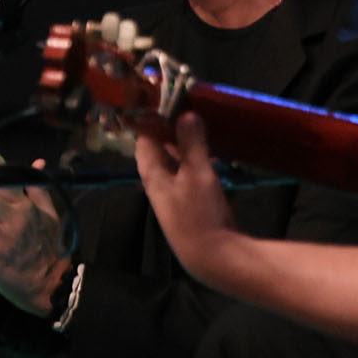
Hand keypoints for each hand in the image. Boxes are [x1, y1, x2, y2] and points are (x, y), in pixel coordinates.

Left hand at [135, 112, 237, 282]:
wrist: (211, 258)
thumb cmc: (199, 213)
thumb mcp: (197, 173)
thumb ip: (191, 143)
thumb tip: (185, 114)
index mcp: (152, 174)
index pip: (144, 139)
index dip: (151, 119)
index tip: (163, 99)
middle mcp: (158, 183)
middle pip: (159, 150)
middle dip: (170, 129)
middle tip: (186, 108)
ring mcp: (174, 195)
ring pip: (175, 162)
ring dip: (185, 145)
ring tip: (201, 125)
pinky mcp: (190, 204)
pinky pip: (188, 174)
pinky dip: (196, 160)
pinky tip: (213, 155)